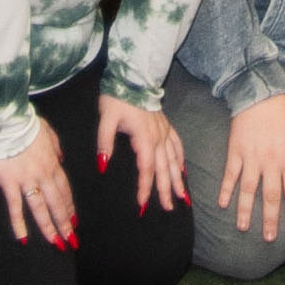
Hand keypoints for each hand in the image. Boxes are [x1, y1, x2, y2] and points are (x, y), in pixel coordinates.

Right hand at [0, 122, 74, 247]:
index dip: (69, 207)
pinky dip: (19, 224)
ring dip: (49, 227)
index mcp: (52, 163)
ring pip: (41, 208)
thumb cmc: (26, 123)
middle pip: (57, 203)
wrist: (7, 120)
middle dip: (65, 223)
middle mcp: (43, 174)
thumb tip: (61, 159)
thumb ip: (56, 147)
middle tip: (71, 240)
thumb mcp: (48, 131)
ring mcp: (26, 179)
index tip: (74, 221)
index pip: (64, 190)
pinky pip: (15, 206)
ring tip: (56, 243)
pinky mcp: (9, 182)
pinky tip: (23, 239)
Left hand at [97, 94, 186, 214]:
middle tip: (170, 209)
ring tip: (182, 197)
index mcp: (144, 137)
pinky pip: (177, 145)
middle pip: (164, 169)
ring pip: (174, 160)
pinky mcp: (166, 125)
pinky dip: (181, 159)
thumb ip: (104, 142)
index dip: (145, 188)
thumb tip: (102, 166)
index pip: (146, 169)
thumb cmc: (117, 97)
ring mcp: (164, 131)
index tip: (143, 206)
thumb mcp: (106, 118)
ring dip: (178, 179)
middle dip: (166, 190)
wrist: (133, 76)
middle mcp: (158, 137)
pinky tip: (182, 170)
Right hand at [219, 93, 284, 239]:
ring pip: (248, 189)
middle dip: (270, 219)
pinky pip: (230, 174)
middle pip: (270, 196)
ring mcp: (251, 158)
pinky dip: (226, 189)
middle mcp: (270, 162)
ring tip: (243, 228)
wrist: (260, 96)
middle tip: (269, 238)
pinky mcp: (235, 151)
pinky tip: (222, 204)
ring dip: (245, 210)